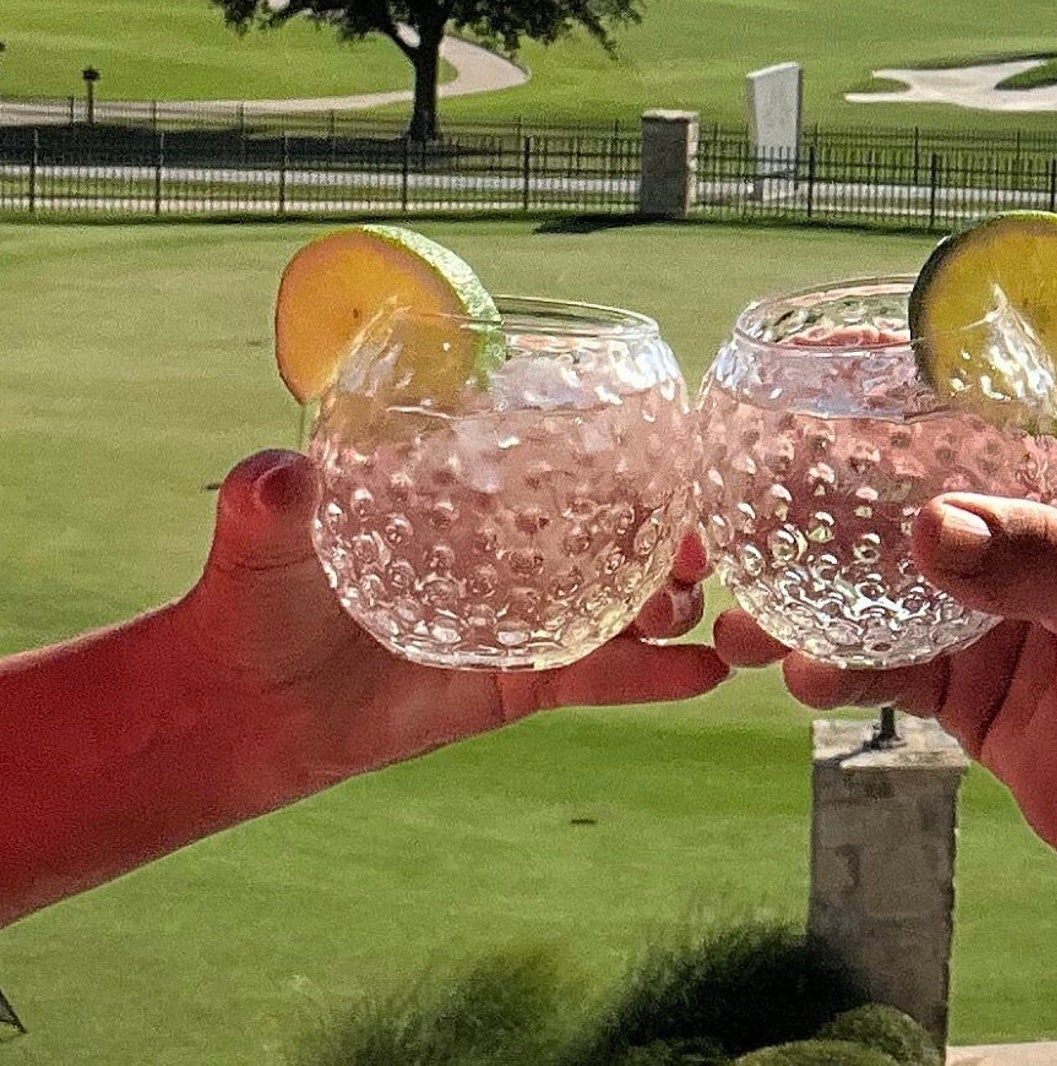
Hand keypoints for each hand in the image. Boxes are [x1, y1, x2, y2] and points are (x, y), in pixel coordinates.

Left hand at [176, 449, 728, 801]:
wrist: (246, 707)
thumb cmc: (255, 599)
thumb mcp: (260, 537)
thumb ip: (270, 502)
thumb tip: (282, 475)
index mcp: (468, 492)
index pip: (557, 459)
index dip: (623, 455)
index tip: (675, 452)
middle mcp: (510, 546)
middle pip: (611, 527)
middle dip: (667, 530)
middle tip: (694, 545)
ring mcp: (522, 614)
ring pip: (619, 600)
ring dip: (667, 599)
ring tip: (687, 606)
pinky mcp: (520, 681)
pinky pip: (596, 674)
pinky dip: (653, 676)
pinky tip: (706, 671)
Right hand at [716, 417, 1056, 907]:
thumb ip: (1038, 565)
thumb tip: (929, 528)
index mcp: (1055, 487)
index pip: (960, 411)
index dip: (884, 386)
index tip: (802, 369)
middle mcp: (1008, 541)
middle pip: (890, 503)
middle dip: (811, 504)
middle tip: (733, 511)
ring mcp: (980, 618)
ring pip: (869, 592)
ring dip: (803, 599)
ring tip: (740, 614)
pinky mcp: (966, 691)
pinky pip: (882, 670)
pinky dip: (833, 670)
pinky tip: (799, 677)